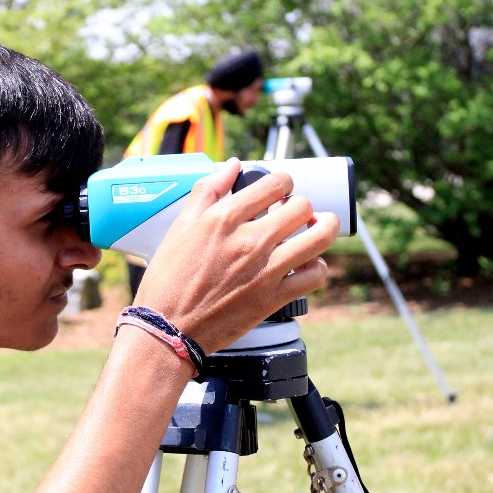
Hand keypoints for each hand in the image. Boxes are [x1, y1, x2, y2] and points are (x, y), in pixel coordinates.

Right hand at [134, 158, 339, 352]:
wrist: (168, 327)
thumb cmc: (169, 280)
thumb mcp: (180, 226)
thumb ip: (207, 190)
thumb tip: (231, 165)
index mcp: (225, 218)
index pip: (275, 183)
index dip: (283, 182)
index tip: (281, 190)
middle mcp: (250, 241)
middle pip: (301, 206)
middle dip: (301, 205)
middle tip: (294, 212)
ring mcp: (266, 270)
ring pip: (319, 237)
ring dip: (324, 227)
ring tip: (317, 228)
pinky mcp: (273, 298)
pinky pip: (314, 276)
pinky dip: (317, 267)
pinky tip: (307, 264)